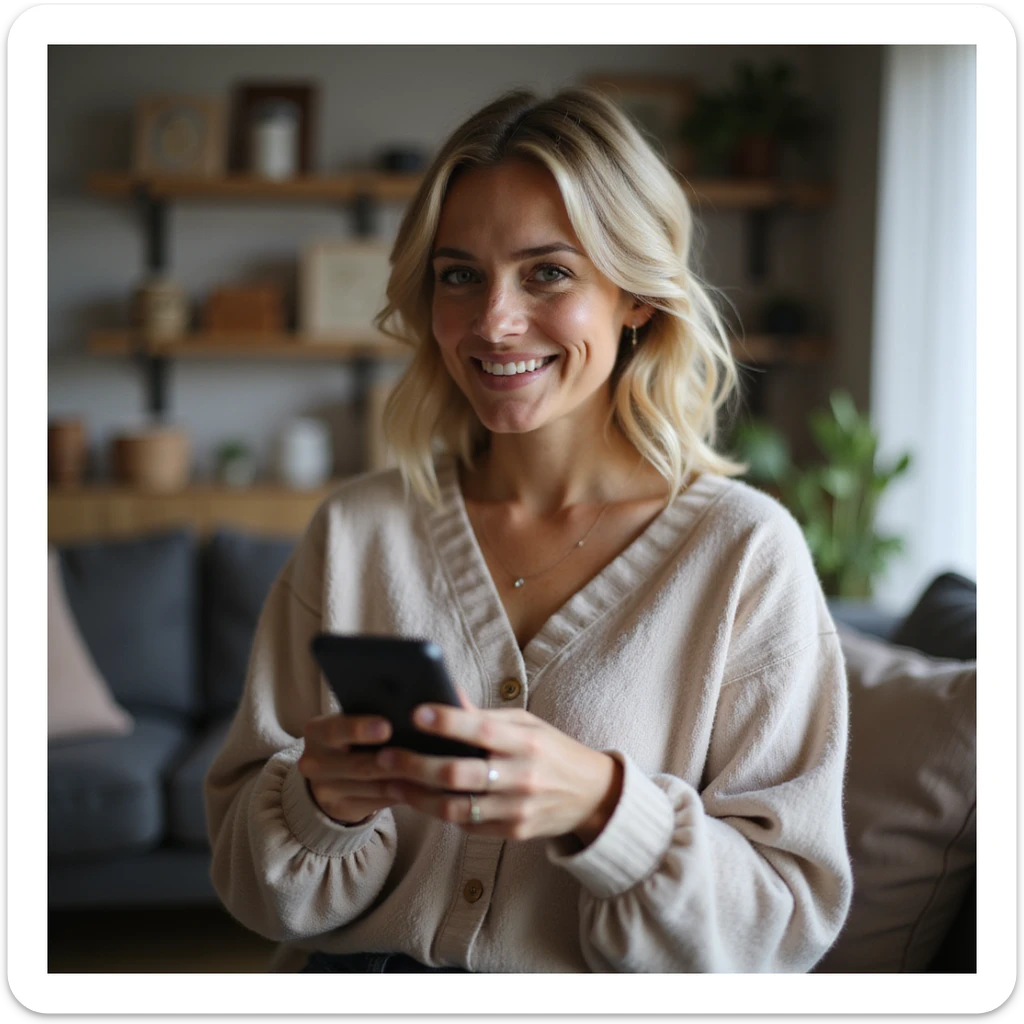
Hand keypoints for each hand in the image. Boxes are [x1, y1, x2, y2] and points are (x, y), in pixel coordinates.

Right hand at [298, 712, 417, 825]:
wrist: (328, 774)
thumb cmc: (351, 737)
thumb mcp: (349, 723)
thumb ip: (374, 714)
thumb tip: (416, 708)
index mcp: (317, 732)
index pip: (336, 730)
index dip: (360, 729)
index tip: (387, 726)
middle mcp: (315, 763)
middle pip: (358, 764)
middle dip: (392, 760)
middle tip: (419, 755)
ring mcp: (327, 791)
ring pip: (374, 786)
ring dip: (406, 780)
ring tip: (434, 771)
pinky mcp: (343, 809)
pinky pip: (380, 802)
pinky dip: (405, 793)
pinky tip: (427, 787)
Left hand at [378, 693, 623, 844]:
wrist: (590, 795)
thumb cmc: (550, 750)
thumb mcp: (526, 724)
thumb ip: (485, 715)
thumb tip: (444, 691)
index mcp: (526, 742)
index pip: (482, 731)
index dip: (448, 722)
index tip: (416, 712)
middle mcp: (522, 777)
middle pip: (459, 775)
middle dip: (416, 765)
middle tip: (384, 755)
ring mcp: (517, 809)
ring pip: (455, 807)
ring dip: (417, 795)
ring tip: (391, 781)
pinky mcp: (512, 833)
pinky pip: (466, 825)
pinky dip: (439, 812)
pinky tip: (417, 798)